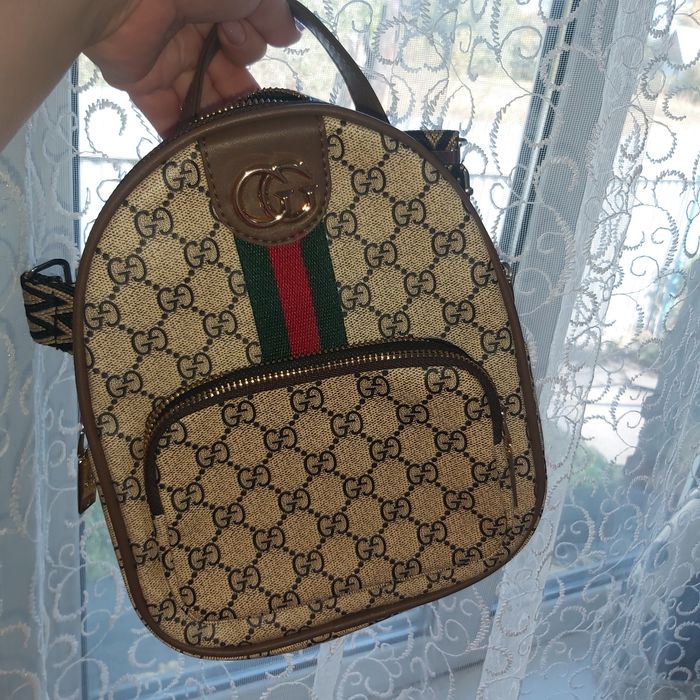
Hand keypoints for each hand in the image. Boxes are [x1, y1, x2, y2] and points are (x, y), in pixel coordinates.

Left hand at [85, 0, 300, 135]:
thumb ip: (274, 14)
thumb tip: (290, 36)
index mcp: (216, 8)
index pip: (246, 42)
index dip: (250, 49)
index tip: (237, 43)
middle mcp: (193, 33)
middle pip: (226, 76)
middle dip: (240, 94)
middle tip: (247, 109)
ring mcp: (166, 60)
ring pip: (201, 99)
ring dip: (219, 121)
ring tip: (235, 143)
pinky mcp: (141, 82)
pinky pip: (165, 116)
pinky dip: (182, 138)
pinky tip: (204, 157)